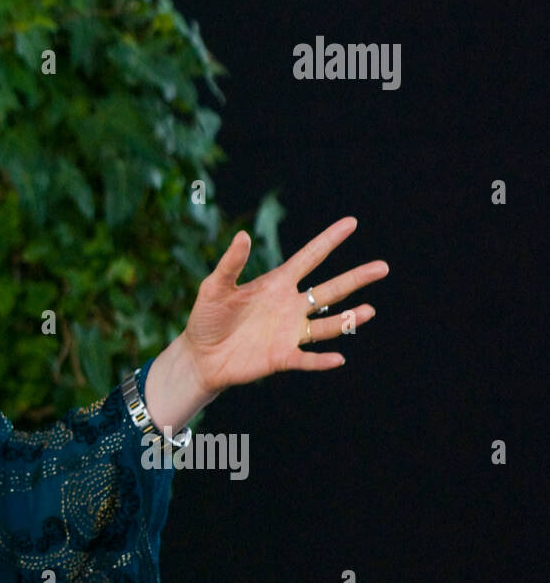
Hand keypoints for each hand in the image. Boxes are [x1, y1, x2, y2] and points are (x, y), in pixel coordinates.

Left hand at [180, 216, 388, 393]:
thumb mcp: (214, 287)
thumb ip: (230, 264)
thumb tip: (243, 236)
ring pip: (327, 325)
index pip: (309, 258)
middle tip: (382, 267)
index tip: (351, 223)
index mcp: (276, 284)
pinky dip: (322, 360)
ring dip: (348, 319)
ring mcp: (289, 332)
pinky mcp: (282, 357)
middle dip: (356, 278)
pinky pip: (307, 359)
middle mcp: (290, 306)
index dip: (329, 240)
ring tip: (369, 311)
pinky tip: (338, 358)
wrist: (200, 356)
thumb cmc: (207, 318)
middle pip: (330, 290)